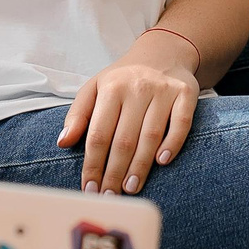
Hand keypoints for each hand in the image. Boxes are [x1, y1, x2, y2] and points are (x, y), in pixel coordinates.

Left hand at [58, 31, 198, 194]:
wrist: (163, 53)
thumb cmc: (123, 79)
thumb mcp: (95, 88)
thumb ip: (77, 115)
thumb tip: (63, 142)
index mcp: (110, 88)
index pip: (98, 134)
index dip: (92, 164)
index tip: (89, 188)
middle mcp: (137, 87)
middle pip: (123, 139)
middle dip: (114, 172)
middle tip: (109, 196)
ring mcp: (163, 90)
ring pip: (150, 135)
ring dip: (140, 166)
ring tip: (130, 189)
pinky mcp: (186, 93)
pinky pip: (180, 123)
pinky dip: (172, 144)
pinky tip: (163, 162)